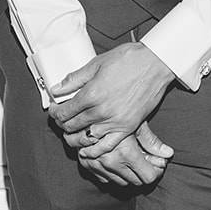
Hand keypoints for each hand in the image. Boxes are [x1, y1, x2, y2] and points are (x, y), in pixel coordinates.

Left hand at [48, 42, 174, 158]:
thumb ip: (75, 78)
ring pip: (85, 138)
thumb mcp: (97, 63)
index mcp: (91, 93)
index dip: (55, 112)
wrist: (157, 63)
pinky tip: (87, 147)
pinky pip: (106, 146)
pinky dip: (94, 150)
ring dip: (74, 137)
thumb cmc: (128, 59)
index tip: (54, 109)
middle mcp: (101, 111)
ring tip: (71, 132)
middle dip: (62, 123)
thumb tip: (57, 89)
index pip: (64, 111)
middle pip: (72, 125)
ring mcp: (115, 121)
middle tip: (61, 118)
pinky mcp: (128, 127)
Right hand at [78, 122, 173, 186]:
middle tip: (148, 159)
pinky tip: (118, 159)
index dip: (156, 171)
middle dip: (144, 171)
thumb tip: (169, 154)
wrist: (85, 110)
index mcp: (126, 152)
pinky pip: (106, 179)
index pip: (148, 177)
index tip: (158, 163)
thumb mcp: (137, 123)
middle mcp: (111, 162)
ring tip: (133, 157)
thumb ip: (152, 142)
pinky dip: (114, 173)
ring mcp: (97, 165)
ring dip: (129, 173)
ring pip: (122, 182)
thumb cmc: (116, 113)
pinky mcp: (87, 166)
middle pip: (137, 181)